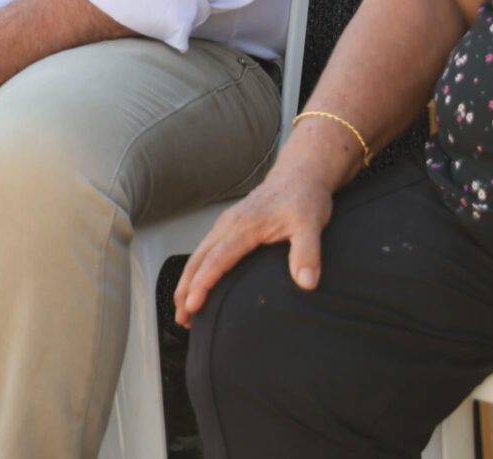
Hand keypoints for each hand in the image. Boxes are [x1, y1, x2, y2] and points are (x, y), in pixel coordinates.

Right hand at [173, 166, 334, 324]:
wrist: (300, 175)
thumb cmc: (305, 199)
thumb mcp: (311, 225)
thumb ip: (307, 254)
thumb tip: (306, 283)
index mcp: (244, 226)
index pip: (217, 259)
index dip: (203, 284)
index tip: (193, 306)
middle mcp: (229, 225)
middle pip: (198, 259)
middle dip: (185, 289)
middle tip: (181, 317)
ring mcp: (227, 224)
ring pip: (198, 255)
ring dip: (187, 281)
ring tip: (182, 307)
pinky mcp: (230, 226)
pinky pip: (206, 249)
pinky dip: (196, 269)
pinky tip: (197, 282)